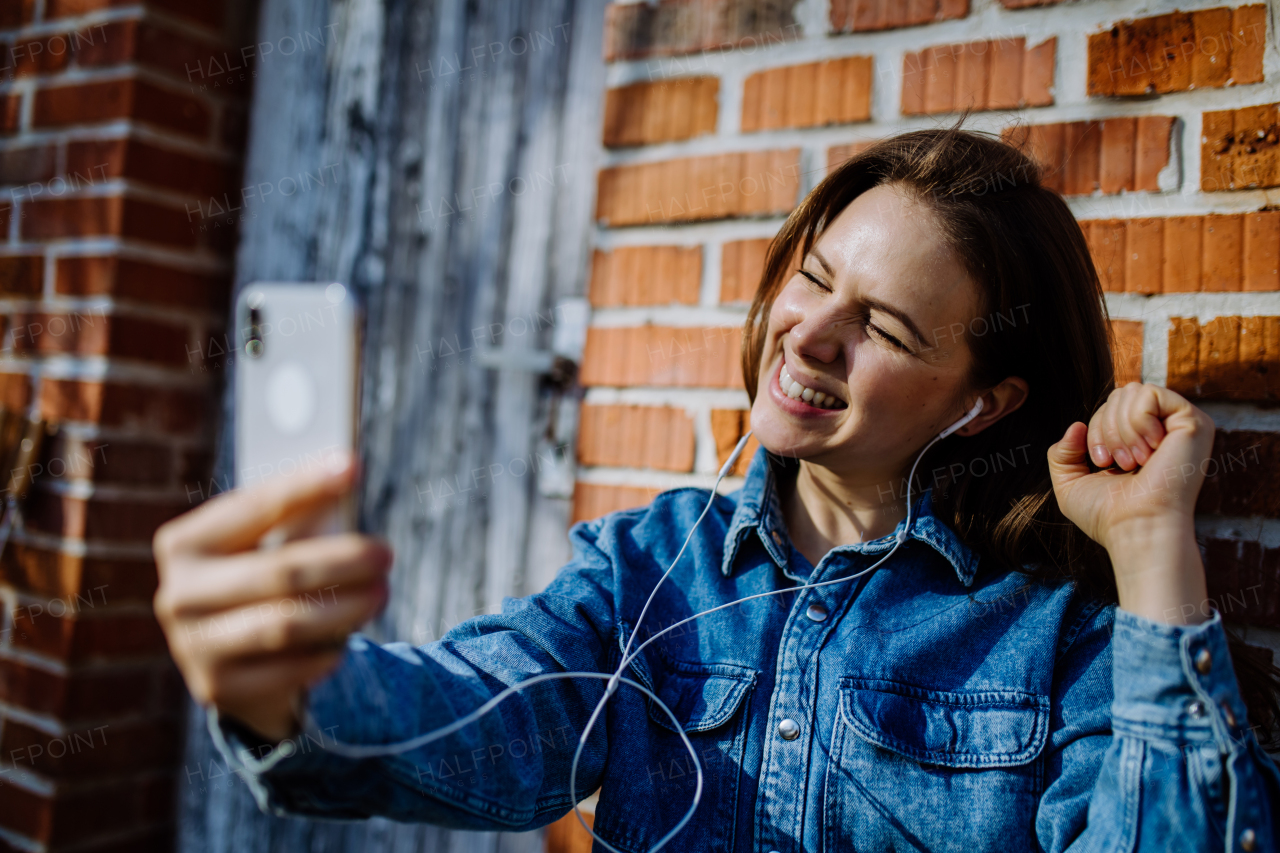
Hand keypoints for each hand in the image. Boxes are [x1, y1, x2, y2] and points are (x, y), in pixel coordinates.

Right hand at [153, 452, 392, 741]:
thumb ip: (297, 518)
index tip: (352, 466)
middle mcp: (178, 595)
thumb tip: (346, 475)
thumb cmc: (258, 579)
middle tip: (386, 554)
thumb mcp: (266, 544)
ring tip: (381, 593)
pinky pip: (289, 668)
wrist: (229, 659)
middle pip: (279, 572)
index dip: (306, 485)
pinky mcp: (217, 687)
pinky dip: (327, 651)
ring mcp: (193, 646)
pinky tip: (347, 637)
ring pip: (286, 624)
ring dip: (346, 607)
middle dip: (343, 560)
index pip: (255, 507)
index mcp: (186, 544)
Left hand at [1047, 382, 1214, 623]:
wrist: (1134, 528)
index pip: (1111, 405)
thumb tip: (1076, 426)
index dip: (1096, 428)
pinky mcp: (1194, 422)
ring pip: (1132, 390)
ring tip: (1133, 462)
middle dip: (1105, 427)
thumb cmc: (1107, 514)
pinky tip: (1149, 453)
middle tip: (1117, 463)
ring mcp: (1181, 425)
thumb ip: (1063, 454)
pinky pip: (1149, 394)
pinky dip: (1137, 422)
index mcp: (1143, 439)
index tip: (1102, 462)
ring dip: (1120, 429)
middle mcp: (1165, 429)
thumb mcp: (1071, 483)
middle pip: (1120, 393)